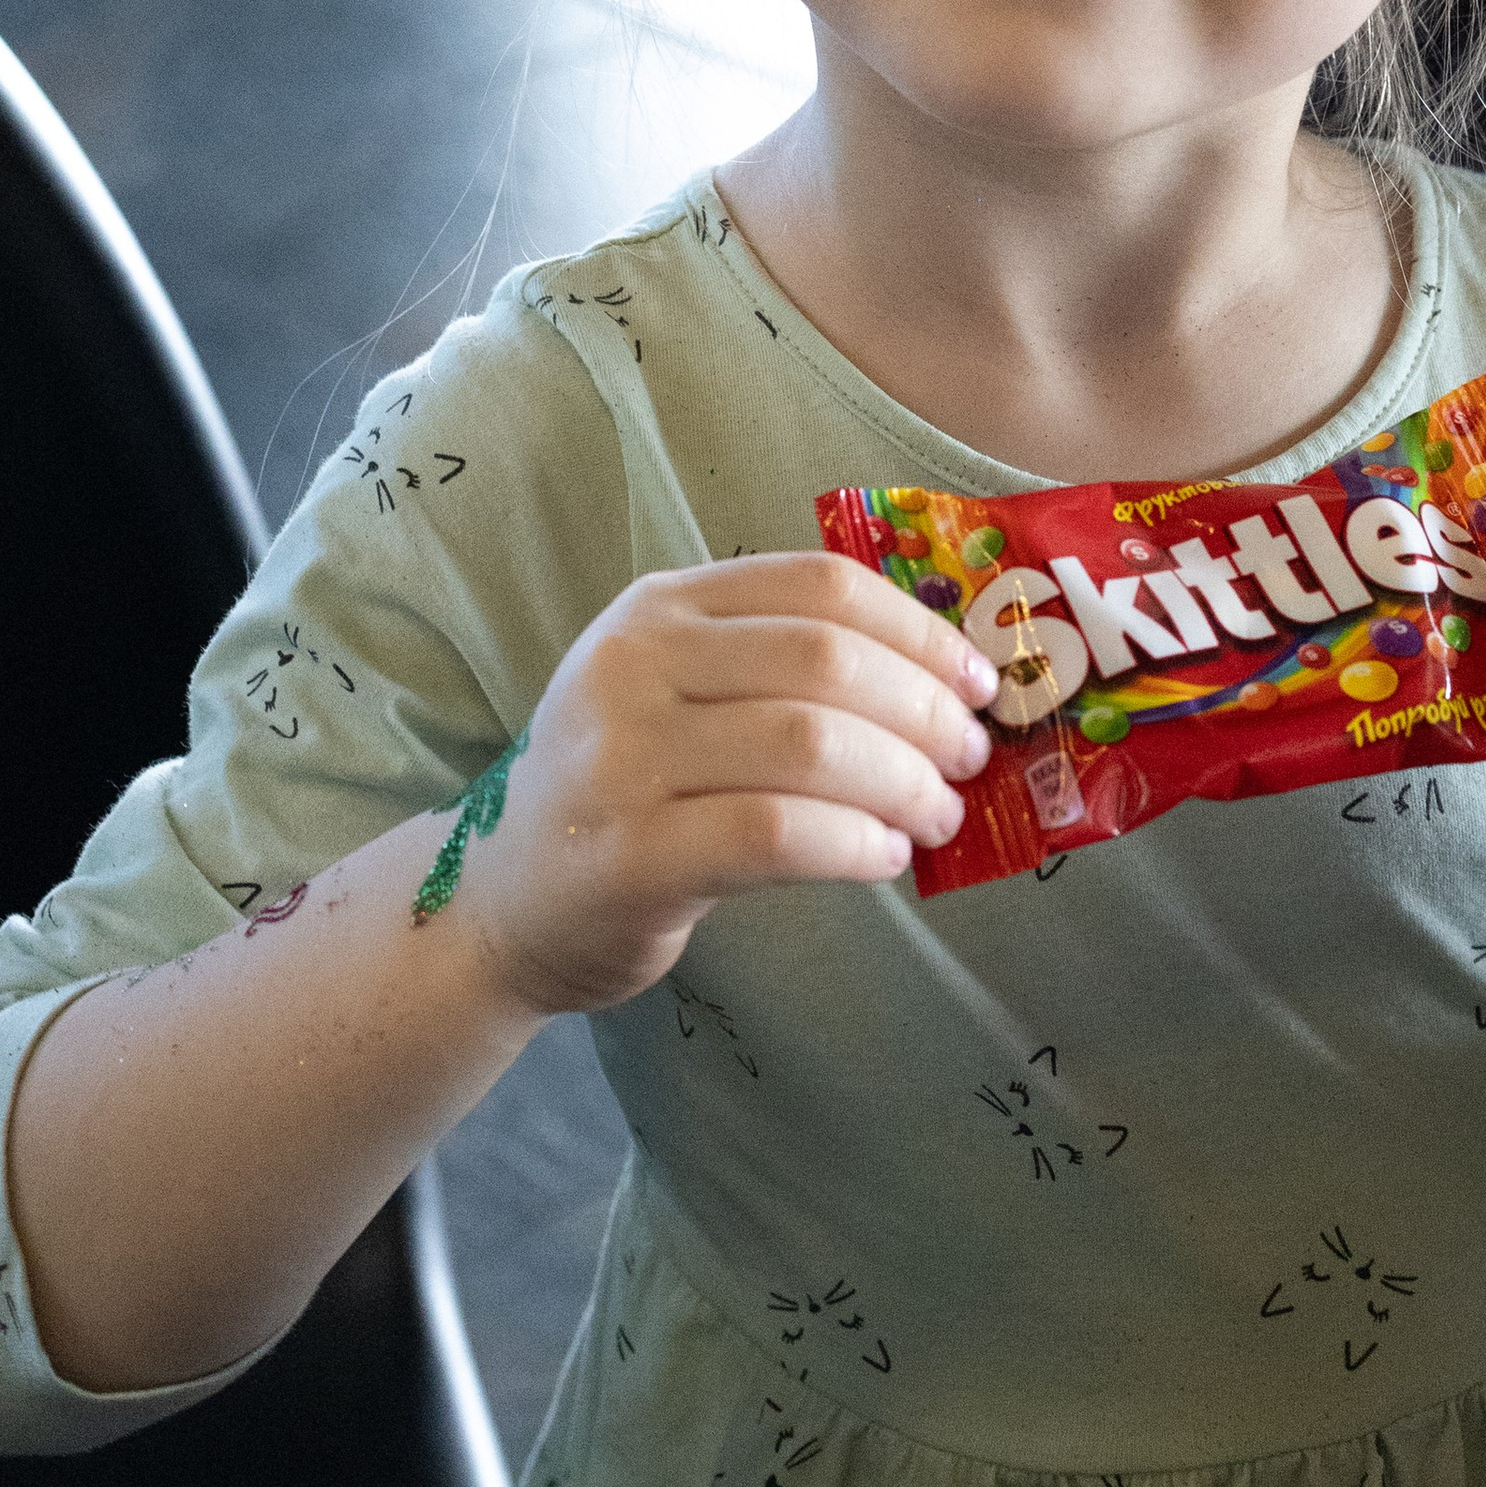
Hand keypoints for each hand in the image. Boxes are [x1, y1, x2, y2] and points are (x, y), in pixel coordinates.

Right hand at [451, 553, 998, 1019]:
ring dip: (904, 784)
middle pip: (824, 661)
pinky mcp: (628, 856)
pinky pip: (776, 835)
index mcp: (659, 608)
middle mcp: (632, 666)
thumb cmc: (628, 791)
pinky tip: (883, 857)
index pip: (819, 587)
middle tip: (967, 761)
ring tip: (935, 816)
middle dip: (924, 711)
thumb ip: (780, 671)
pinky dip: (855, 843)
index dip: (919, 630)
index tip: (978, 682)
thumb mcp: (679, 695)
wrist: (507, 899)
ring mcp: (622, 760)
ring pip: (810, 745)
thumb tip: (945, 686)